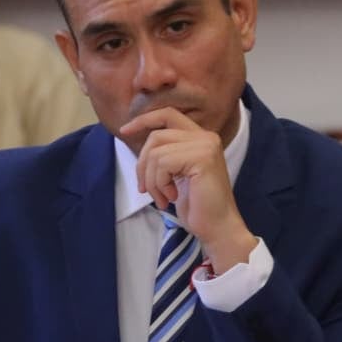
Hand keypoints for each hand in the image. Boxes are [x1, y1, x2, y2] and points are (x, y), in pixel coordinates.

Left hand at [119, 107, 256, 272]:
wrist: (217, 227)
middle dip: (143, 164)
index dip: (144, 120)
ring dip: (152, 181)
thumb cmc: (197, 205)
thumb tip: (136, 138)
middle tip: (145, 189)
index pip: (167, 115)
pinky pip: (163, 164)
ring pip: (156, 153)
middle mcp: (206, 137)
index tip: (125, 131)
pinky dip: (160, 184)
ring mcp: (205, 146)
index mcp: (200, 138)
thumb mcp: (176, 173)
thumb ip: (165, 153)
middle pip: (156, 136)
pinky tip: (171, 197)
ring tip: (162, 197)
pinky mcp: (202, 158)